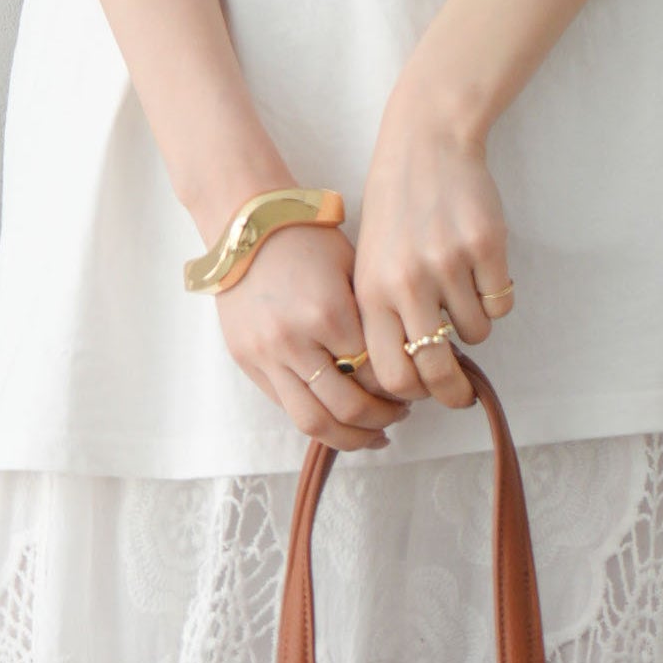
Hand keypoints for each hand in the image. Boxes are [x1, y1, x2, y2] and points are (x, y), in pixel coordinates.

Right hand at [215, 222, 408, 453]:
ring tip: (373, 435)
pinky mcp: (247, 361)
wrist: (246, 225)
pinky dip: (317, 420)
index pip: (377, 373)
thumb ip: (373, 321)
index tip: (416, 384)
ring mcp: (266, 355)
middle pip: (349, 408)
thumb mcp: (353, 271)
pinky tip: (339, 420)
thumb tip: (405, 363)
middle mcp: (295, 341)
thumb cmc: (307, 239)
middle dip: (382, 418)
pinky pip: (286, 407)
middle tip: (401, 414)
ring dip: (350, 438)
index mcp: (329, 313)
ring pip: (314, 422)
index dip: (401, 386)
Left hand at [353, 94, 512, 411]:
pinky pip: (501, 303)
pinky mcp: (486, 247)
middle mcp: (408, 282)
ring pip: (476, 334)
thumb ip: (381, 317)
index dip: (412, 393)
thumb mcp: (369, 263)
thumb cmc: (395, 210)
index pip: (390, 373)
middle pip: (435, 370)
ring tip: (463, 292)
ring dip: (475, 326)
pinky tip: (481, 270)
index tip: (424, 392)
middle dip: (452, 393)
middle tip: (461, 395)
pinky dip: (496, 298)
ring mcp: (448, 264)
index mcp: (372, 292)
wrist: (425, 145)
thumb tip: (405, 379)